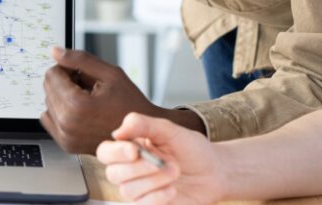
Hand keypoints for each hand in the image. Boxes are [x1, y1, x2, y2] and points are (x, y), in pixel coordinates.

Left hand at [41, 47, 178, 154]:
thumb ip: (80, 60)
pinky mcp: (67, 145)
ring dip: (63, 97)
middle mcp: (67, 124)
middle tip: (88, 88)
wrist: (142, 134)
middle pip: (48, 88)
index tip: (84, 74)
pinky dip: (61, 112)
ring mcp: (66, 137)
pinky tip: (80, 112)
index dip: (68, 69)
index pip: (52, 74)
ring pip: (48, 103)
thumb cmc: (130, 104)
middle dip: (65, 82)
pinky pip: (49, 119)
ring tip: (87, 101)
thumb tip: (54, 51)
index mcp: (77, 106)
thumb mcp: (110, 74)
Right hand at [97, 112, 224, 204]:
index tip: (134, 150)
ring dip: (153, 181)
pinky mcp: (151, 204)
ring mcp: (140, 189)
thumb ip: (142, 125)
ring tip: (175, 171)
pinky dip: (157, 197)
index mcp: (129, 148)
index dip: (115, 152)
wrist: (215, 172)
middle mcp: (130, 170)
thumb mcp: (169, 130)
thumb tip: (117, 132)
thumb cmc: (191, 149)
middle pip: (113, 174)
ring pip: (127, 190)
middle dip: (138, 168)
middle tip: (164, 162)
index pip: (105, 152)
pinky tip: (172, 189)